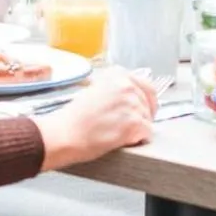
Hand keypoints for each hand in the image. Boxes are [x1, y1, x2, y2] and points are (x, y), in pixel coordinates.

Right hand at [34, 69, 156, 171]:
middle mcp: (127, 85)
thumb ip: (116, 90)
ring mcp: (132, 103)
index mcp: (117, 74)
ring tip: (118, 133)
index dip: (147, 101)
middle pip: (150, 102)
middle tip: (132, 127)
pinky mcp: (135, 122)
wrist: (65, 134)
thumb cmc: (74, 118)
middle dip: (144, 115)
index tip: (144, 110)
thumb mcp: (95, 91)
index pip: (147, 85)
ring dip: (138, 129)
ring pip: (148, 119)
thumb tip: (133, 97)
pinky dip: (137, 139)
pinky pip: (147, 133)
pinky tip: (122, 140)